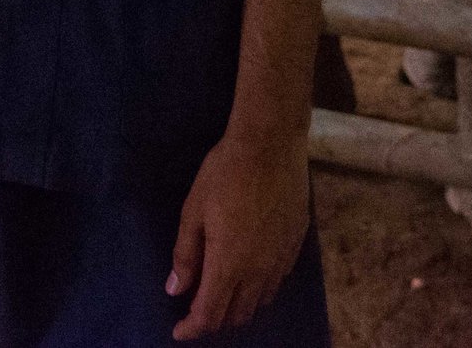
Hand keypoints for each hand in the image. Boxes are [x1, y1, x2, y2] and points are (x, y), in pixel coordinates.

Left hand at [168, 129, 310, 339]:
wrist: (271, 143)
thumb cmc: (225, 173)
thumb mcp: (193, 211)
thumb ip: (185, 255)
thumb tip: (175, 290)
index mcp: (228, 264)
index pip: (209, 315)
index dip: (192, 329)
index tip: (179, 331)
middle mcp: (258, 270)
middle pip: (237, 315)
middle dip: (215, 320)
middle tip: (197, 307)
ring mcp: (281, 258)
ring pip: (260, 301)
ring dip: (239, 305)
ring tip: (223, 291)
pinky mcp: (296, 244)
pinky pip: (278, 280)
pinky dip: (260, 287)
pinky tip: (251, 271)